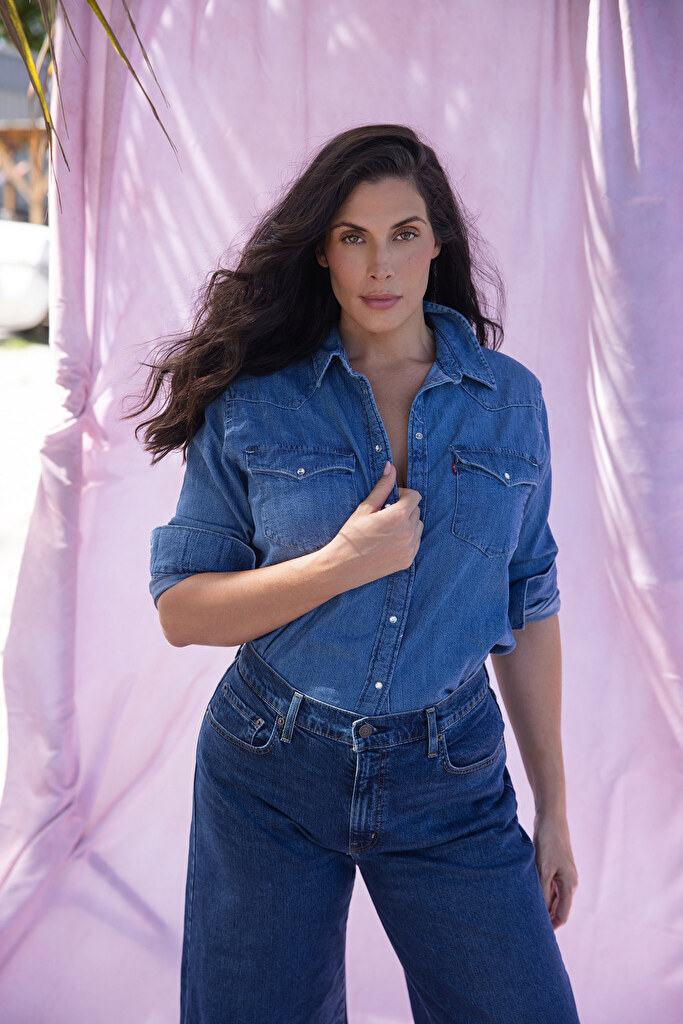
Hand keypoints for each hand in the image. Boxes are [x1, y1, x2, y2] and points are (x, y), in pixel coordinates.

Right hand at [325, 461, 423, 587]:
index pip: (415, 496)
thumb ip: (382, 488)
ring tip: (387, 529)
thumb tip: (390, 467)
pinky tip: (388, 542)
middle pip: (417, 510)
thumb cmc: (351, 536)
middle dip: (404, 509)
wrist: (342, 567)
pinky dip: (407, 539)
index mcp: (398, 517)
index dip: (403, 494)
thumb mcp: (365, 509)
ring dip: (408, 524)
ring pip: (418, 527)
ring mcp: (410, 548)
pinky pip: (415, 542)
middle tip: (384, 516)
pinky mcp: (408, 560)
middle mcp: (408, 533)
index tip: (390, 500)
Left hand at [532, 811, 578, 928]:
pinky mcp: (556, 866)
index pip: (562, 915)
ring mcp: (563, 874)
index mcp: (569, 885)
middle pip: (559, 908)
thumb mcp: (543, 869)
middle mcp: (569, 882)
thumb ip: (543, 892)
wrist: (551, 818)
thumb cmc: (548, 842)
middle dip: (547, 919)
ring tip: (527, 915)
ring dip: (544, 906)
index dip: (551, 927)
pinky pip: (550, 887)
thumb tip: (540, 913)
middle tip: (530, 929)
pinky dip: (542, 894)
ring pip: (554, 898)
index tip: (538, 937)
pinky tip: (529, 896)